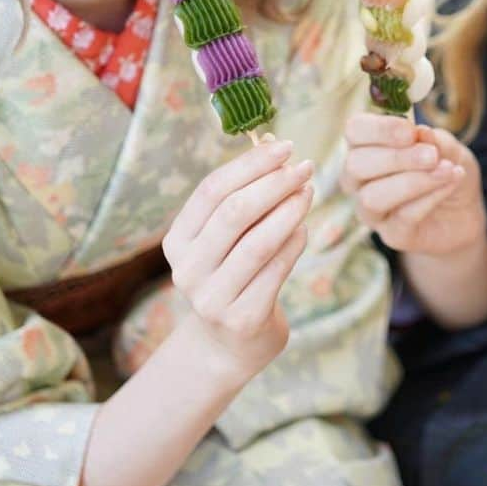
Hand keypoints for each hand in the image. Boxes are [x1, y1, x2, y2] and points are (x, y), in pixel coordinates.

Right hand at [162, 138, 312, 382]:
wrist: (228, 345)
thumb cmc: (233, 273)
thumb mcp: (228, 235)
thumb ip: (245, 192)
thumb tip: (272, 140)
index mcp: (177, 241)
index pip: (212, 190)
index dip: (250, 164)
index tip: (284, 147)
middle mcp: (187, 270)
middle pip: (234, 212)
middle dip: (274, 183)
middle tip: (304, 167)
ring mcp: (212, 298)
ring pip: (258, 242)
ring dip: (290, 210)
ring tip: (309, 192)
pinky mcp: (242, 319)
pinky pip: (276, 270)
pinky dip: (294, 243)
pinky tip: (305, 228)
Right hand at [341, 113, 485, 256]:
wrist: (466, 212)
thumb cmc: (447, 168)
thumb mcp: (448, 147)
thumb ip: (434, 140)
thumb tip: (421, 133)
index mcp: (366, 146)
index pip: (354, 130)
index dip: (379, 129)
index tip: (410, 131)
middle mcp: (359, 180)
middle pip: (356, 165)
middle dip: (396, 158)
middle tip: (432, 155)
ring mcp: (372, 211)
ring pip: (373, 197)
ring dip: (413, 181)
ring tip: (446, 170)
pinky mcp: (392, 235)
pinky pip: (403, 217)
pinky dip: (430, 197)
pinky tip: (452, 182)